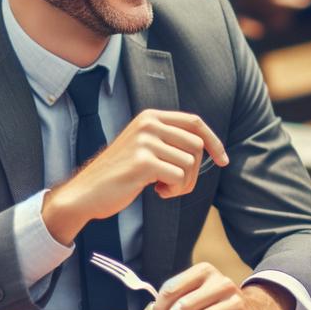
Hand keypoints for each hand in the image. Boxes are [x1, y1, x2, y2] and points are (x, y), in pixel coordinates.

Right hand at [42, 110, 228, 244]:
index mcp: (150, 117)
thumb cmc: (119, 174)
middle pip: (196, 145)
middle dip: (195, 172)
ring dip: (183, 184)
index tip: (223, 160)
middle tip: (176, 185)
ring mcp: (145, 141)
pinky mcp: (143, 162)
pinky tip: (156, 193)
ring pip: (190, 164)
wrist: (87, 193)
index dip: (214, 141)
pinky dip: (174, 190)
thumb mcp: (144, 147)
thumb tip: (207, 145)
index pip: (194, 123)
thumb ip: (169, 140)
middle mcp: (148, 123)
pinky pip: (179, 177)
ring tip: (163, 188)